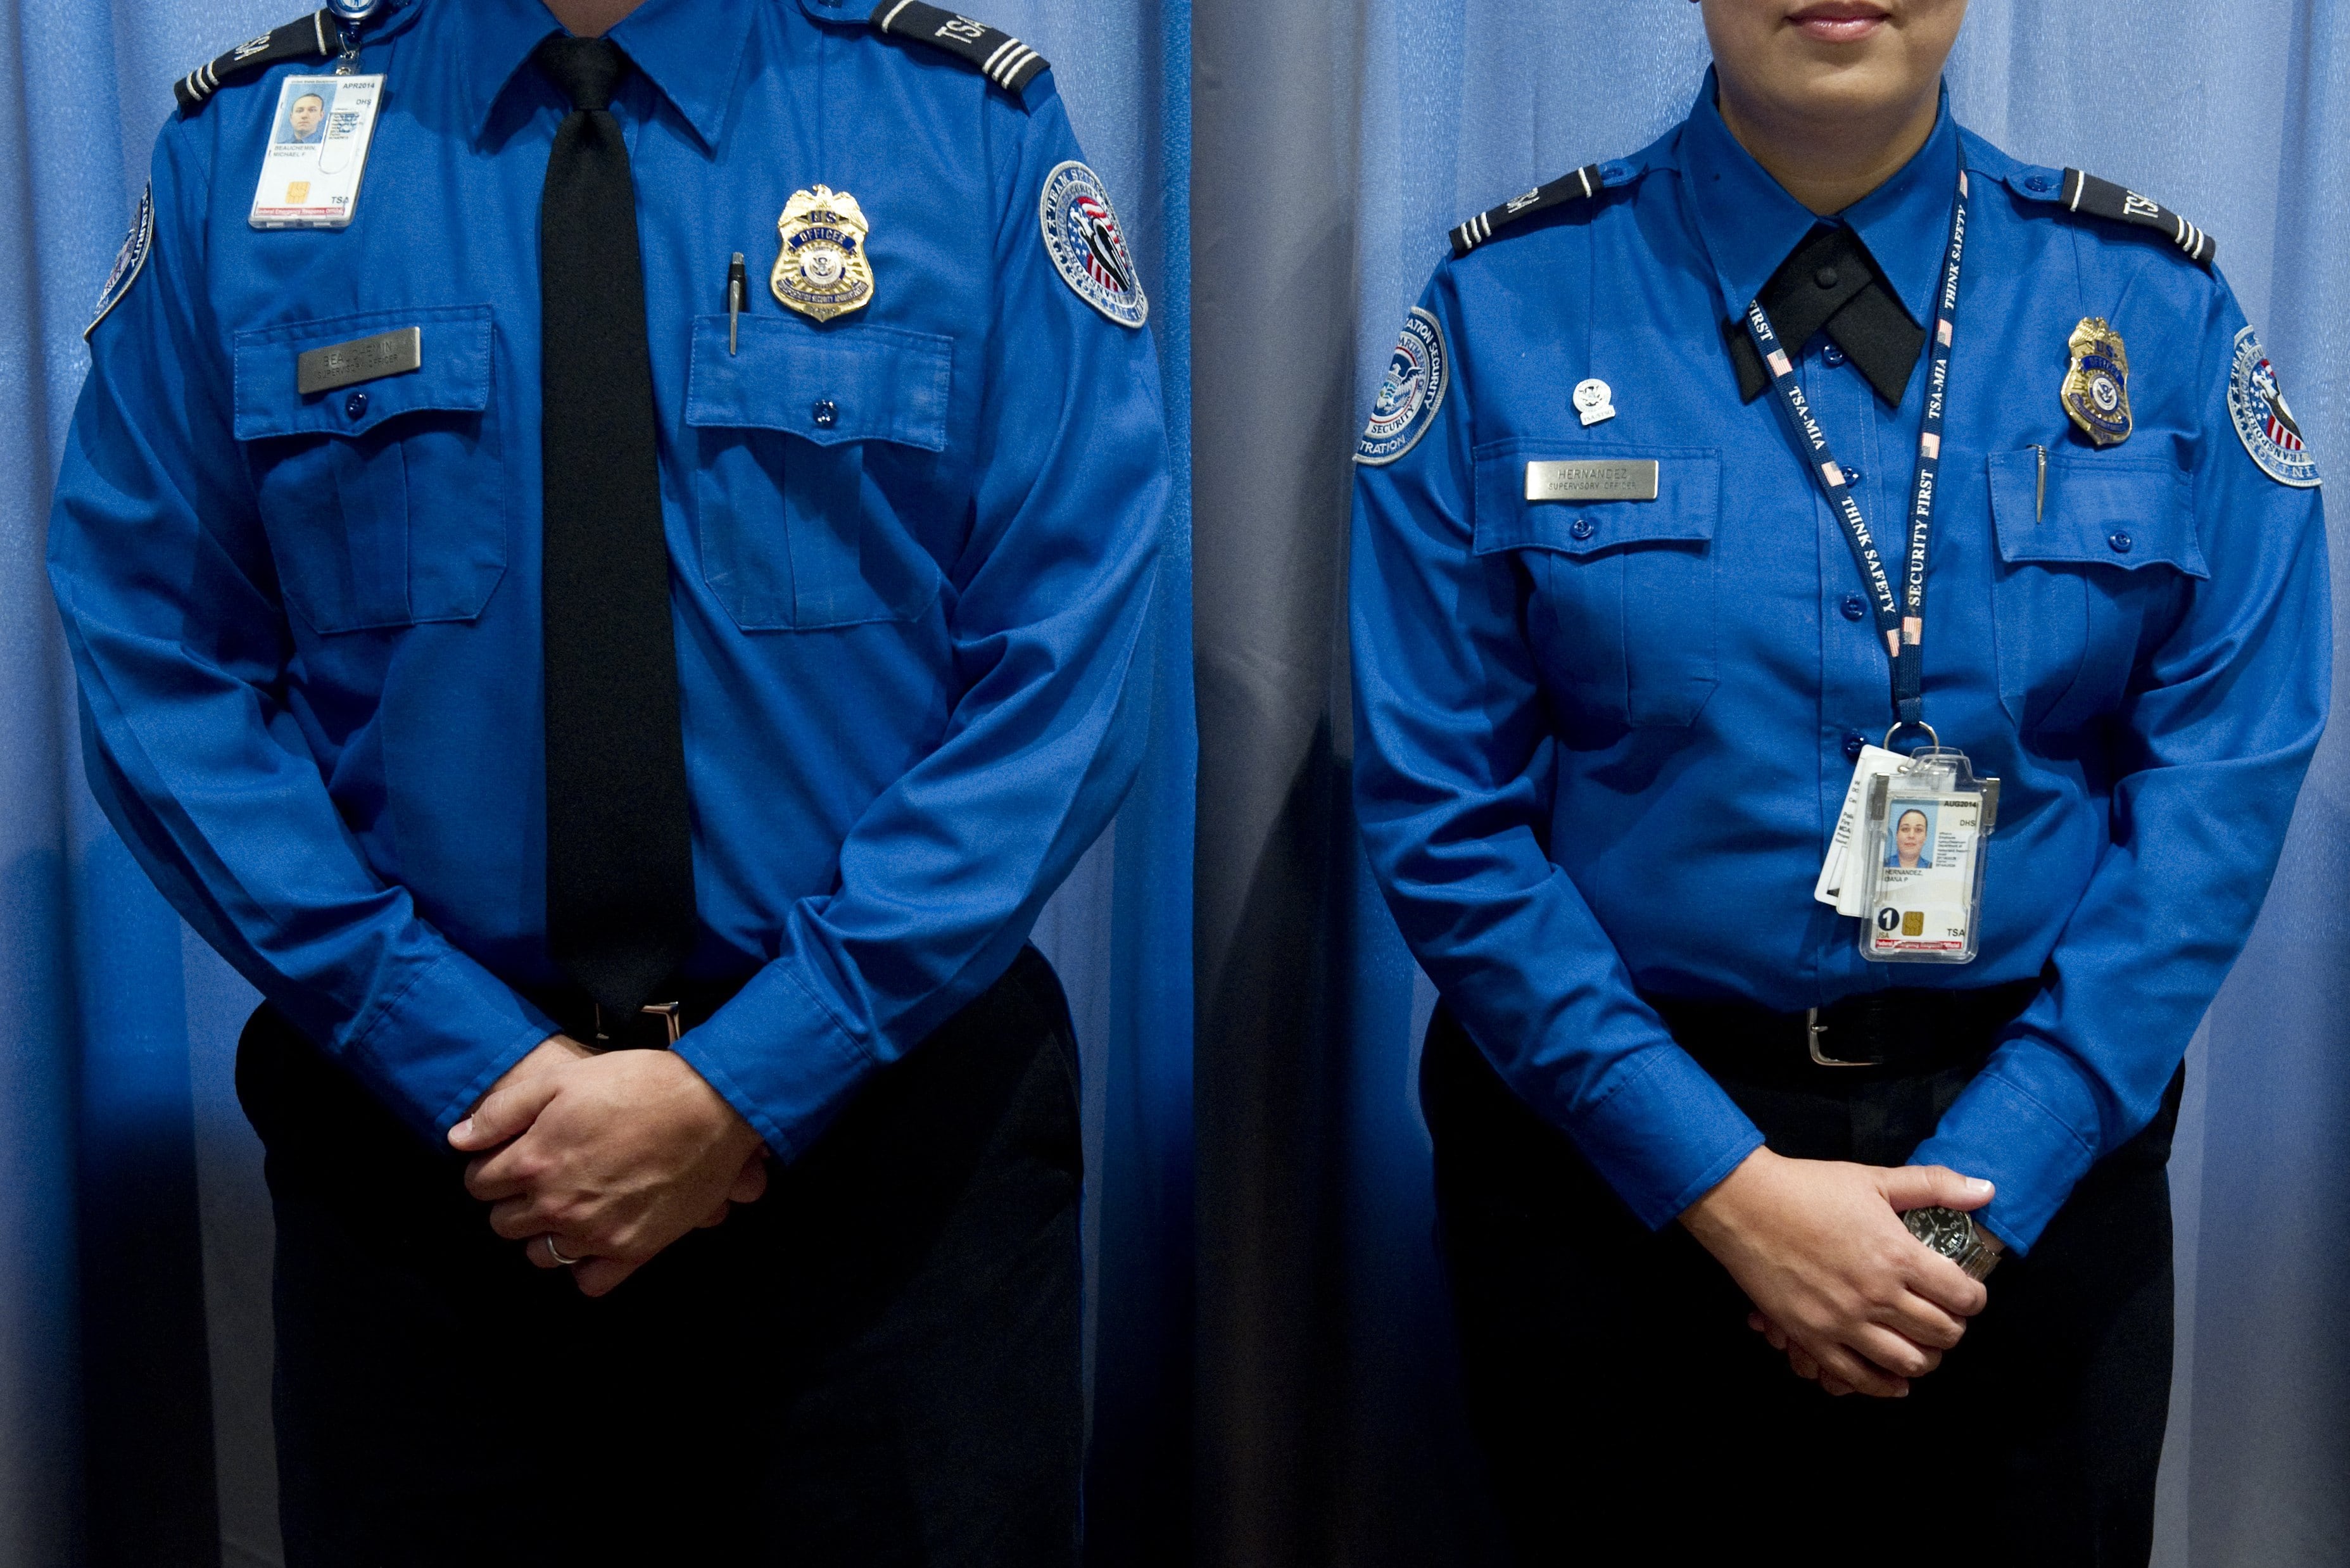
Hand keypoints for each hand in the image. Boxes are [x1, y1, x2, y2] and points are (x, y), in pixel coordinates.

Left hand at [449, 1040, 768, 1296]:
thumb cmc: (638, 1083)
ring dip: (546, 1233)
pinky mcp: (633, 1250)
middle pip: (504, 1224)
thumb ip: (502, 1111)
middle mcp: (557, 1206)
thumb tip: (457, 1140)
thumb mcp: (562, 1078)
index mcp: (533, 1162)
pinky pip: (589, 1282)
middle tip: (546, 1176)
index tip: (516, 1156)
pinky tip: (596, 1236)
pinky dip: (586, 1265)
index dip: (493, 1168)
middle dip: (515, 1201)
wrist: (713, 1105)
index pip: (478, 1185)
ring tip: (572, 1204)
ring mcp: (594, 1234)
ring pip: (540, 1255)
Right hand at [1678, 1147, 1992, 1397]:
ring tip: (1920, 1346)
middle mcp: (1877, 1295)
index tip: (1966, 1294)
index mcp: (1897, 1255)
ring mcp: (1844, 1322)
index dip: (1974, 1299)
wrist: (1745, 1204)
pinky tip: (1893, 1380)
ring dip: (1924, 1359)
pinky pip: (1859, 1378)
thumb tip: (1986, 1190)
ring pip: (1908, 1363)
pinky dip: (1884, 1385)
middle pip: (1941, 1335)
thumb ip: (1934, 1185)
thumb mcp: (1875, 1178)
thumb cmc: (1809, 1188)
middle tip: (1945, 1318)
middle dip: (1952, 1329)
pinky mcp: (1813, 1338)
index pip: (1963, 1297)